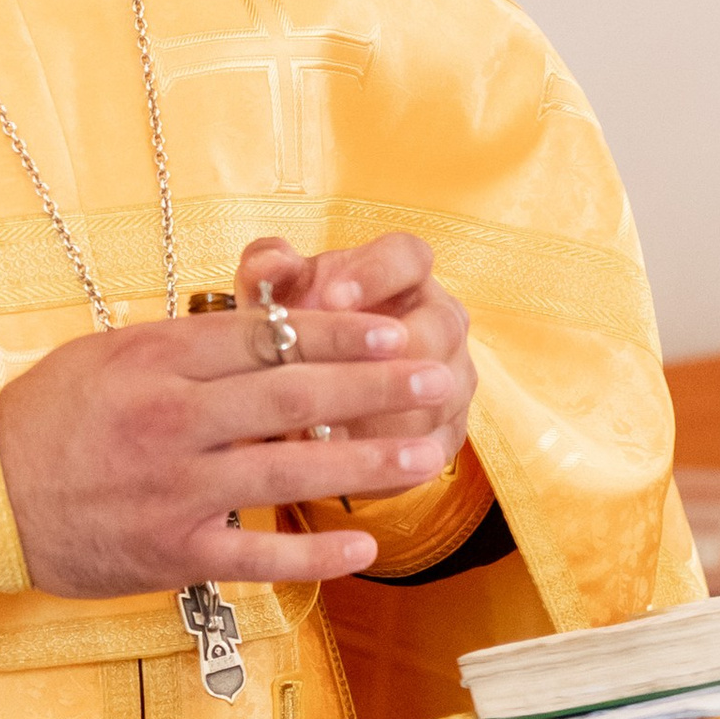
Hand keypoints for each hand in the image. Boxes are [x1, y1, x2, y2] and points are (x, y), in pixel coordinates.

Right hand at [0, 291, 459, 598]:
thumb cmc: (48, 418)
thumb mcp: (108, 354)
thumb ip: (186, 343)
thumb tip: (267, 327)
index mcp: (158, 360)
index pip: (268, 337)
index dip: (341, 331)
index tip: (397, 327)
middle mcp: (173, 419)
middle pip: (294, 393)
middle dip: (377, 384)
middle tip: (438, 378)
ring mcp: (175, 488)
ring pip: (290, 467)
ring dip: (368, 459)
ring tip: (427, 453)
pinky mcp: (171, 550)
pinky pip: (257, 552)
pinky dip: (314, 553)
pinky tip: (364, 546)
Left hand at [234, 231, 475, 474]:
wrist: (310, 387)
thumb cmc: (297, 325)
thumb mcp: (277, 295)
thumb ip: (268, 270)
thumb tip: (267, 263)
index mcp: (406, 272)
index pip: (409, 256)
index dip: (375, 275)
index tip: (328, 298)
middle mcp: (442, 320)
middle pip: (438, 329)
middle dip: (382, 355)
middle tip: (325, 374)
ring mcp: (452, 378)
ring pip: (436, 395)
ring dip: (381, 412)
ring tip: (324, 424)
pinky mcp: (447, 431)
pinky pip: (429, 448)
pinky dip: (383, 457)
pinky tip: (337, 461)